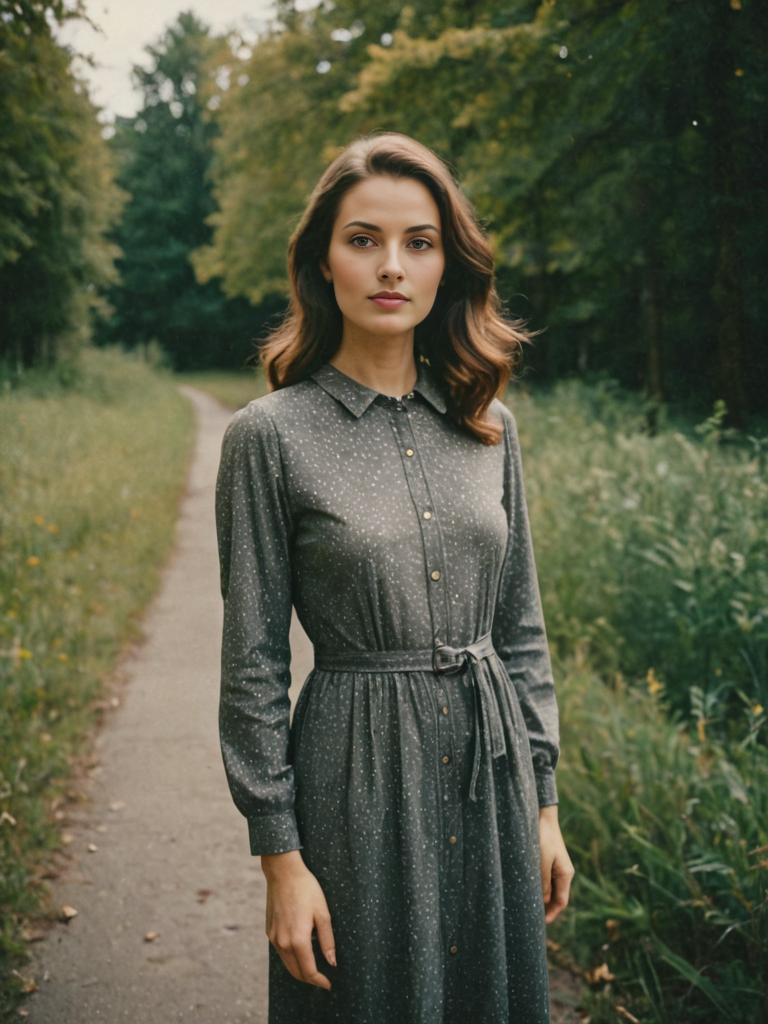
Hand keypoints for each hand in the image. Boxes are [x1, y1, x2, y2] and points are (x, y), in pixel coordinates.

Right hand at [261, 851, 336, 989]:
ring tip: (313, 967)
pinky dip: (290, 958)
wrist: (283, 873)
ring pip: (287, 963)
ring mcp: (274, 937)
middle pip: (296, 972)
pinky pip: (280, 952)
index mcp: (298, 940)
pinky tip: (300, 951)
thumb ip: (328, 940)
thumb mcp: (323, 913)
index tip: (328, 984)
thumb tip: (332, 962)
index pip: (308, 971)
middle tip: (322, 979)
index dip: (319, 981)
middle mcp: (283, 943)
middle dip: (309, 979)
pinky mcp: (269, 931)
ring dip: (299, 969)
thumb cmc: (307, 890)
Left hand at [538, 805, 574, 923]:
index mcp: (566, 874)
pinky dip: (538, 887)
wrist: (543, 816)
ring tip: (528, 907)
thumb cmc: (543, 838)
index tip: (540, 924)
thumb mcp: (541, 862)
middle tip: (531, 919)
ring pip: (550, 889)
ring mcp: (556, 866)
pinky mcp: (549, 860)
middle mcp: (563, 872)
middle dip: (546, 909)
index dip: (552, 914)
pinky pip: (545, 879)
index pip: (561, 902)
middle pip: (556, 897)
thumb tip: (542, 901)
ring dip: (541, 898)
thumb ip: (542, 883)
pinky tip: (527, 890)